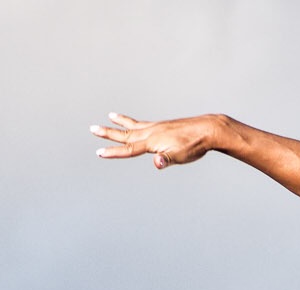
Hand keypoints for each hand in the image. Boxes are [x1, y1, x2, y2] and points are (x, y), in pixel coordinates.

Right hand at [90, 112, 217, 168]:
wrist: (208, 130)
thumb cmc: (194, 145)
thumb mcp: (180, 156)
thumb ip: (166, 160)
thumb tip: (157, 163)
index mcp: (152, 141)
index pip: (128, 148)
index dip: (113, 152)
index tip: (99, 152)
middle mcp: (151, 132)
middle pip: (125, 134)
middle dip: (108, 133)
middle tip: (92, 128)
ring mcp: (157, 127)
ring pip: (133, 125)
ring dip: (120, 123)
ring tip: (110, 116)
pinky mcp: (163, 126)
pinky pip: (143, 124)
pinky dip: (134, 122)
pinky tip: (134, 123)